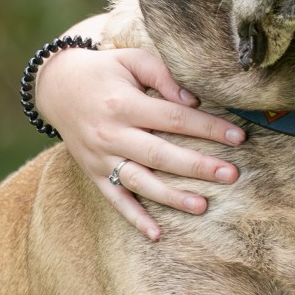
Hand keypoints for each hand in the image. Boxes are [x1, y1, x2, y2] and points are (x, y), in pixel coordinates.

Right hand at [35, 45, 244, 240]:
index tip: (238, 138)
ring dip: (172, 197)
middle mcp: (111, 134)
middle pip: (161, 155)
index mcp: (123, 104)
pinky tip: (156, 234)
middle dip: (198, 167)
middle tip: (232, 175)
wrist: (56, 86)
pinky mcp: (93, 173)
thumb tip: (193, 101)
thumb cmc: (105, 70)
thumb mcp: (133, 59)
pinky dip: (134, 218)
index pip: (174, 119)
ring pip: (140, 182)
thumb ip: (164, 76)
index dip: (208, 128)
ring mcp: (100, 158)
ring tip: (203, 206)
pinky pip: (115, 200)